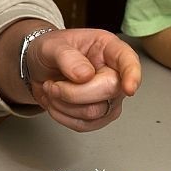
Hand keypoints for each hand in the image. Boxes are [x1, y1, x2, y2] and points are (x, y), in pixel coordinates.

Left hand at [27, 27, 141, 131]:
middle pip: (109, 90)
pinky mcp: (100, 116)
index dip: (132, 74)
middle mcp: (114, 73)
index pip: (128, 60)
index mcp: (108, 48)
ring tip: (52, 89)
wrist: (38, 70)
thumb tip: (85, 75)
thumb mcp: (51, 46)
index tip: (129, 88)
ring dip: (63, 104)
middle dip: (73, 92)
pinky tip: (55, 102)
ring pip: (94, 112)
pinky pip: (84, 125)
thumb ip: (67, 57)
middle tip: (53, 84)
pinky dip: (62, 116)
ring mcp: (110, 97)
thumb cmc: (50, 52)